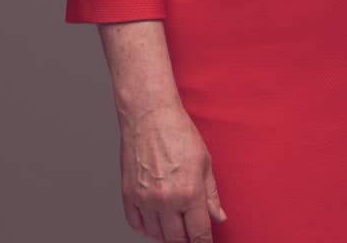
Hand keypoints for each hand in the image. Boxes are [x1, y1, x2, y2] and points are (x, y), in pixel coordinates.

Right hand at [118, 102, 226, 241]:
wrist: (150, 116)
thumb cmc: (179, 133)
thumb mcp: (205, 162)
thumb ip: (211, 195)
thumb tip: (219, 217)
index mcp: (190, 192)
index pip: (198, 233)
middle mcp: (166, 200)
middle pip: (176, 239)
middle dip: (186, 239)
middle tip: (191, 233)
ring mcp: (144, 199)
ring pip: (155, 235)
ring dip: (167, 235)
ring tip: (175, 225)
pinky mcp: (128, 195)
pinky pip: (136, 225)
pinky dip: (146, 228)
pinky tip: (156, 221)